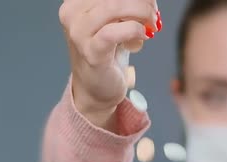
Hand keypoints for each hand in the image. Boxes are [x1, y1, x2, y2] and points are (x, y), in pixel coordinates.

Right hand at [58, 0, 159, 126]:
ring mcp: (78, 33)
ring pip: (114, 6)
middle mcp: (72, 14)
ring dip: (141, 12)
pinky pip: (115, 32)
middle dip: (141, 2)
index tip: (149, 2)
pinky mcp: (91, 52)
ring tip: (151, 25)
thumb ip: (126, 8)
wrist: (96, 88)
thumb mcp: (115, 23)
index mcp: (76, 2)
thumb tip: (149, 0)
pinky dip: (134, 30)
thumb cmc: (108, 53)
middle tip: (154, 13)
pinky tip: (143, 35)